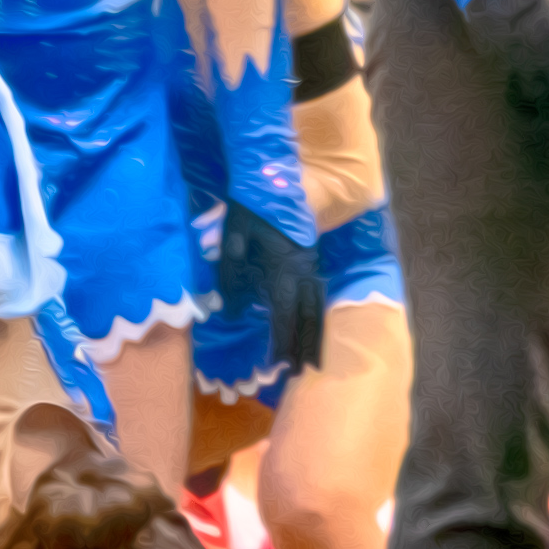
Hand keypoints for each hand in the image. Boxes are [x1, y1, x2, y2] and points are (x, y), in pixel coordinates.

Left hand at [218, 202, 323, 373]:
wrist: (270, 175)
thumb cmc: (246, 208)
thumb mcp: (232, 241)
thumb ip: (231, 279)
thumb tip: (231, 314)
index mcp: (283, 269)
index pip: (285, 315)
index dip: (282, 342)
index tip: (278, 366)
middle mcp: (302, 270)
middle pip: (307, 316)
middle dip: (304, 345)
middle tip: (302, 373)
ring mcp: (309, 263)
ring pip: (316, 305)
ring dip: (313, 332)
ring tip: (312, 358)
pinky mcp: (309, 256)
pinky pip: (317, 292)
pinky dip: (315, 313)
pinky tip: (311, 324)